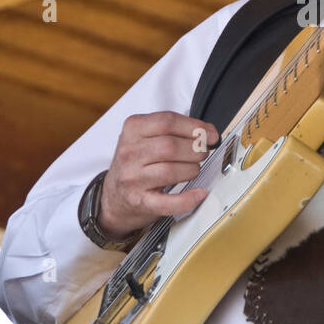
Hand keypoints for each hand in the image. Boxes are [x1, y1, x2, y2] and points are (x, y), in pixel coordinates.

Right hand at [98, 112, 219, 237]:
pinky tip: (198, 193)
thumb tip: (208, 132)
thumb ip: (173, 130)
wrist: (113, 197)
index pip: (167, 121)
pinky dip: (188, 199)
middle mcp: (129, 153)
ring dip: (192, 169)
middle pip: (170, 146)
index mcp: (132, 130)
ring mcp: (133, 178)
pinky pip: (168, 202)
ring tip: (194, 169)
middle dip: (195, 149)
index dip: (194, 127)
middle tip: (201, 153)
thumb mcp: (145, 138)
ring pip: (170, 171)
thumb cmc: (135, 164)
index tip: (209, 134)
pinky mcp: (140, 201)